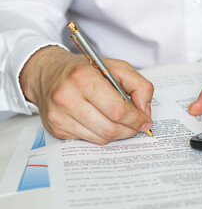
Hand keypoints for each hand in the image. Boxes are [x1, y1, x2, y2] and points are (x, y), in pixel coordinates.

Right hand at [20, 46, 153, 144]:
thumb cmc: (86, 70)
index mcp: (83, 77)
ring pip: (100, 138)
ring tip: (120, 123)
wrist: (48, 72)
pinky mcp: (55, 128)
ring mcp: (58, 115)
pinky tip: (100, 122)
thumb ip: (139, 86)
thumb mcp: (117, 68)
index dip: (136, 119)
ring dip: (117, 134)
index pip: (117, 110)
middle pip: (110, 128)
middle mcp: (66, 97)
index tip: (145, 121)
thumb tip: (145, 112)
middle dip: (129, 130)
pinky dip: (100, 134)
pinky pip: (88, 140)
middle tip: (136, 125)